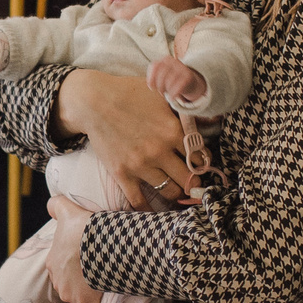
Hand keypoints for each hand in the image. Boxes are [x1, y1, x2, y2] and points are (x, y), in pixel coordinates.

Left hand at [46, 195, 99, 302]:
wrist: (107, 247)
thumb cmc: (86, 230)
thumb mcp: (69, 212)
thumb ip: (57, 206)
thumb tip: (51, 204)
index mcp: (52, 263)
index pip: (63, 262)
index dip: (77, 257)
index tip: (90, 252)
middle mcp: (59, 283)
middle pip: (72, 280)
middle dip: (83, 274)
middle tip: (100, 263)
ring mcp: (74, 296)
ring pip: (84, 292)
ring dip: (93, 286)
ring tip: (108, 274)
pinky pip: (97, 302)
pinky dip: (103, 296)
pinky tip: (113, 285)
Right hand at [54, 69, 192, 208]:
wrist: (93, 102)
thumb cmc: (128, 93)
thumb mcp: (161, 94)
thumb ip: (184, 107)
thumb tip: (209, 118)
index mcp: (172, 131)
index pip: (200, 157)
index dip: (203, 162)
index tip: (201, 165)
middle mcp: (159, 151)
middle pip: (188, 179)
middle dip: (193, 182)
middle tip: (193, 182)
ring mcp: (140, 165)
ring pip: (169, 192)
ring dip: (175, 193)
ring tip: (177, 192)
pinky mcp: (122, 174)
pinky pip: (138, 200)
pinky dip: (147, 208)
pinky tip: (153, 210)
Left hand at [146, 55, 207, 106]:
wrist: (190, 82)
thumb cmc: (172, 79)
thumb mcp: (163, 75)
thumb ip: (154, 77)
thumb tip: (150, 85)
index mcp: (166, 59)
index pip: (154, 66)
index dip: (150, 78)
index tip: (151, 88)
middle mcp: (174, 61)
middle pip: (161, 74)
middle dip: (159, 86)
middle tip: (161, 92)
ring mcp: (182, 68)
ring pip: (169, 81)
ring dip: (166, 90)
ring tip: (167, 93)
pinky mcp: (188, 77)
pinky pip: (178, 87)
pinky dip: (173, 94)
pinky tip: (171, 98)